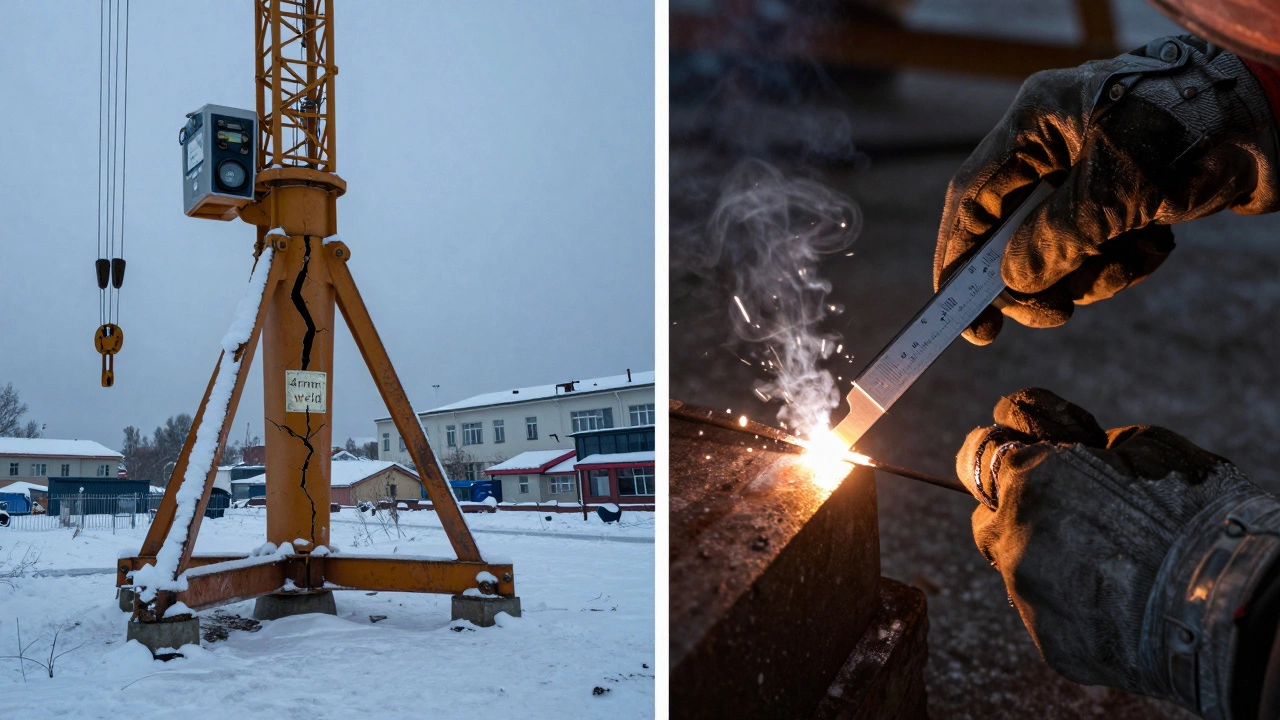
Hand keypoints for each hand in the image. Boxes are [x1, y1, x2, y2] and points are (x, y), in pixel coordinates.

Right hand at [936, 36, 1279, 344]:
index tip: (955, 313)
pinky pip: (1101, 249)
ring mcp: (1089, 173)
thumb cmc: (1192, 131)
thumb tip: (1012, 284)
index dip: (957, 258)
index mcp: (1036, 124)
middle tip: (1051, 314)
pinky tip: (1157, 242)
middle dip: (1035, 276)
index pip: (972, 198)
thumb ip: (1054, 240)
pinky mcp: (1125, 197)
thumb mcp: (1116, 190)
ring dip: (1093, 271)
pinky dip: (1126, 260)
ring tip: (1133, 257)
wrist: (1276, 118)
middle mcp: (1054, 148)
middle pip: (1013, 232)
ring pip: (1059, 250)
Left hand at [959, 388, 1279, 716]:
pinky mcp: (1050, 643)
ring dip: (1049, 562)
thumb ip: (1071, 446)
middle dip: (1019, 512)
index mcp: (1029, 478)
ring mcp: (1027, 595)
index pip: (983, 454)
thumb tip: (1045, 445)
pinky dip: (1072, 607)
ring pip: (1019, 571)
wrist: (1234, 597)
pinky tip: (1116, 602)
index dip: (1011, 452)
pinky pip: (1047, 616)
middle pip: (990, 520)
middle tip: (1072, 516)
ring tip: (1108, 566)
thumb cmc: (1196, 508)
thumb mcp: (1139, 445)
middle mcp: (1013, 536)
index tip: (1026, 454)